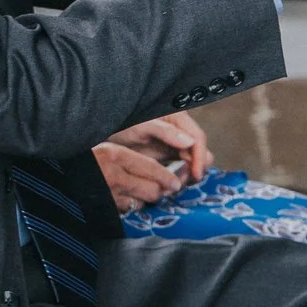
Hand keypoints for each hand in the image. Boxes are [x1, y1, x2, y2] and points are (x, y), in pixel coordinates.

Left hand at [95, 111, 209, 210]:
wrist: (107, 132)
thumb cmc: (124, 123)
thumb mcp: (144, 125)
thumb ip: (166, 132)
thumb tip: (190, 142)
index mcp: (178, 120)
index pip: (198, 138)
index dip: (200, 157)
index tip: (196, 174)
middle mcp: (179, 133)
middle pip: (197, 153)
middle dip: (193, 169)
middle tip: (179, 183)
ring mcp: (172, 146)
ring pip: (189, 164)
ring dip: (183, 177)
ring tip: (170, 187)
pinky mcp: (164, 158)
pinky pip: (176, 170)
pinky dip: (174, 179)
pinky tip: (164, 187)